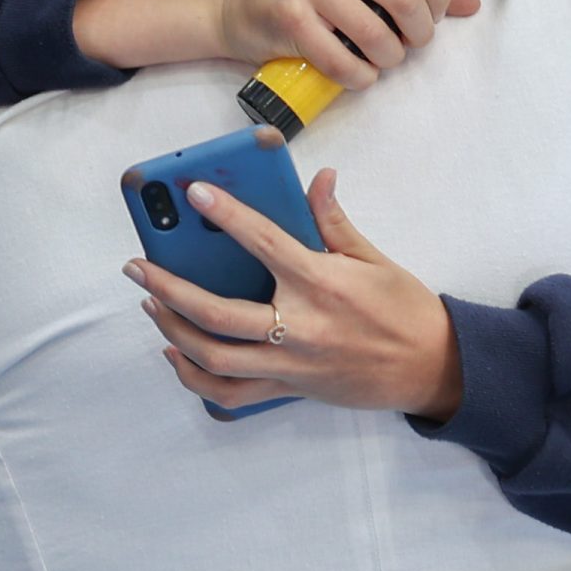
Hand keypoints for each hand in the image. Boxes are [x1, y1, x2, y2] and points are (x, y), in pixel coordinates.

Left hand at [126, 167, 462, 419]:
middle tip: (138, 266)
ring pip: (214, 357)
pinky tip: (176, 355)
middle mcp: (299, 326)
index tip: (196, 194)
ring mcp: (290, 363)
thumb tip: (319, 178)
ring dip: (173, 331)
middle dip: (168, 288)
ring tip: (151, 304)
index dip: (228, 215)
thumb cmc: (404, 310)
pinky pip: (230, 392)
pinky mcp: (288, 389)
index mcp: (321, 283)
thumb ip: (334, 221)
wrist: (431, 368)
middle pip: (217, 313)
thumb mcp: (373, 258)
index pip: (264, 243)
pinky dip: (195, 378)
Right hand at [218, 0, 481, 91]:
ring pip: (376, 35)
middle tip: (410, 43)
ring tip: (383, 58)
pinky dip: (360, 77)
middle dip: (418, 33)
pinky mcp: (288, 16)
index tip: (433, 14)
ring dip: (389, 58)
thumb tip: (471, 3)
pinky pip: (342, 61)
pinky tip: (359, 73)